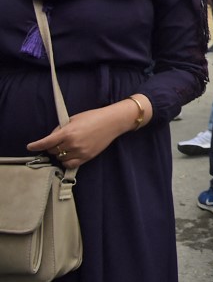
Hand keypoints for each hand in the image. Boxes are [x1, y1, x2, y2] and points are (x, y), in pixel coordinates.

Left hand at [27, 97, 150, 168]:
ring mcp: (80, 152)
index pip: (46, 142)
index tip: (30, 146)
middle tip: (57, 141)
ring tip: (65, 146)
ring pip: (60, 158)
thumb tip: (51, 138)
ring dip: (59, 153)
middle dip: (52, 146)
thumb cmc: (94, 117)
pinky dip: (66, 161)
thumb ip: (61, 129)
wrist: (112, 122)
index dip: (36, 145)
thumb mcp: (74, 119)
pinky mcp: (87, 157)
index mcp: (68, 132)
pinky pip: (70, 164)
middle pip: (53, 151)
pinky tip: (69, 155)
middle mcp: (73, 144)